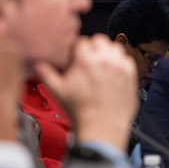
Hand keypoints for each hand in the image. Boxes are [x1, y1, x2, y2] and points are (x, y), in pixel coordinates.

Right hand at [34, 34, 137, 151]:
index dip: (77, 49)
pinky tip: (113, 73)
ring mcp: (120, 67)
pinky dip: (120, 62)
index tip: (77, 58)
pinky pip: (127, 59)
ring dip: (108, 53)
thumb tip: (37, 62)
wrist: (101, 127)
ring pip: (115, 47)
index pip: (82, 41)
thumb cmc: (81, 111)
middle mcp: (104, 60)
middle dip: (93, 48)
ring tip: (102, 65)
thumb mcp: (57, 91)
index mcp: (86, 61)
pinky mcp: (131, 75)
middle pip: (100, 40)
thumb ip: (46, 72)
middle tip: (89, 61)